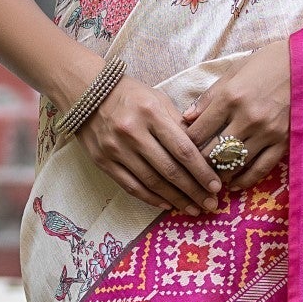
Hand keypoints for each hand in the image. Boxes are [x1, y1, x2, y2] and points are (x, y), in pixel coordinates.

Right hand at [73, 75, 223, 215]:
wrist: (85, 92)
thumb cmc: (130, 95)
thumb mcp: (158, 99)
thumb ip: (179, 124)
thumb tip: (203, 151)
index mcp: (151, 113)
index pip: (182, 149)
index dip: (201, 171)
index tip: (217, 186)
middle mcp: (133, 132)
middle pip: (169, 170)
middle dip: (194, 191)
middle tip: (211, 205)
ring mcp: (116, 149)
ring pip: (151, 182)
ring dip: (176, 200)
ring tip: (193, 209)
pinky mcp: (103, 161)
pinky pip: (131, 186)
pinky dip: (151, 198)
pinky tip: (167, 205)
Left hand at [182, 39, 290, 192]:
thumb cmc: (266, 64)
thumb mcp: (233, 72)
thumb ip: (209, 98)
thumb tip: (186, 119)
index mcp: (230, 97)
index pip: (198, 131)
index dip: (185, 144)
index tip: (180, 151)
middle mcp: (246, 117)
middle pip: (212, 152)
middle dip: (198, 164)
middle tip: (191, 171)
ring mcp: (266, 131)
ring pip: (234, 163)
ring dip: (218, 174)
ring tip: (209, 179)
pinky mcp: (283, 141)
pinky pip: (260, 168)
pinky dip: (244, 180)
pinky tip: (234, 184)